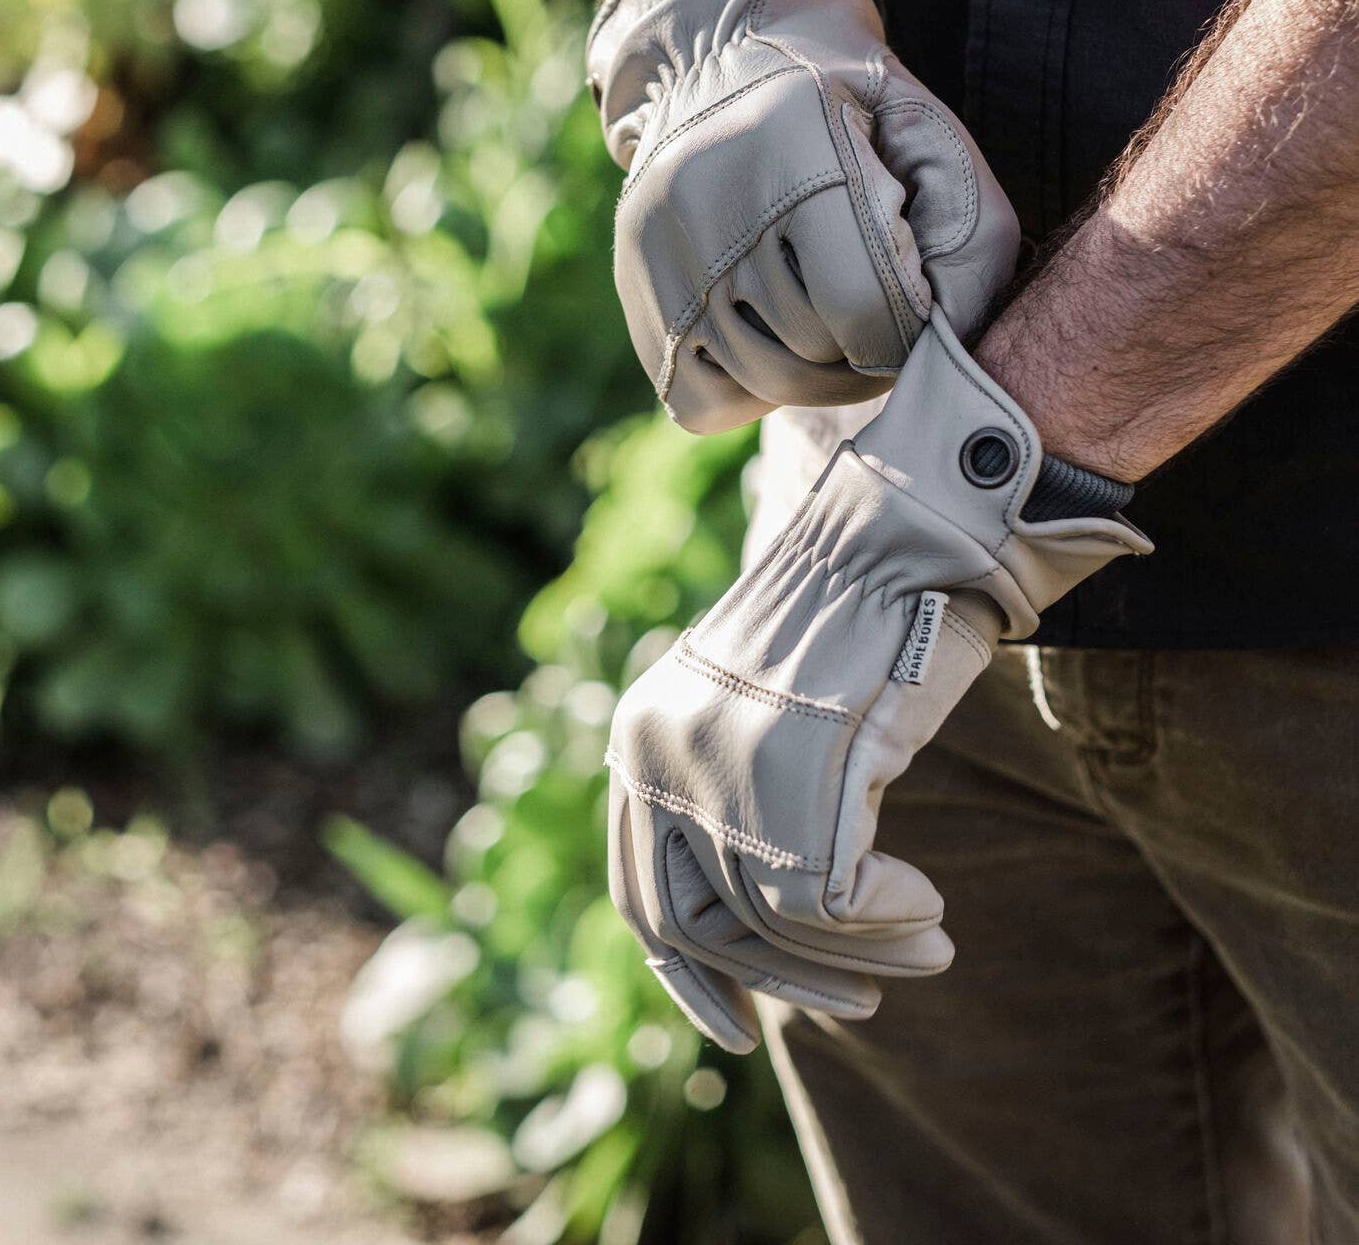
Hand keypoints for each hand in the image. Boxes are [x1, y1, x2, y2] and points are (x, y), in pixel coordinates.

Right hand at [587, 0, 1019, 429]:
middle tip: (875, 305)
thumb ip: (967, 235)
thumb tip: (950, 342)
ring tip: (829, 317)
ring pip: (763, 379)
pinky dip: (748, 386)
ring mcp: (659, 246)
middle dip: (865, 348)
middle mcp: (709, 196)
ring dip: (815, 372)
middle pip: (816, 351)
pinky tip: (768, 331)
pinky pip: (702, 399)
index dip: (908, 325)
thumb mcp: (926, 136)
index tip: (913, 299)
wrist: (721, 57)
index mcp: (794, 145)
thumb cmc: (850, 107)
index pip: (863, 306)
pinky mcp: (634, 286)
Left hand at [605, 309, 1151, 1050]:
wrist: (908, 539)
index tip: (743, 1029)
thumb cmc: (855, 626)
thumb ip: (734, 802)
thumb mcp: (761, 716)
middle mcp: (661, 752)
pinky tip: (928, 904)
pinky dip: (889, 918)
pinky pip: (833, 900)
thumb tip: (755, 947)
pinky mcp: (798, 766)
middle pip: (700, 927)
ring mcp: (723, 760)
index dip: (689, 978)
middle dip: (788, 985)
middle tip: (864, 1004)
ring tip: (929, 945)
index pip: (640, 897)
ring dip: (863, 953)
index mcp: (639, 738)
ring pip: (775, 922)